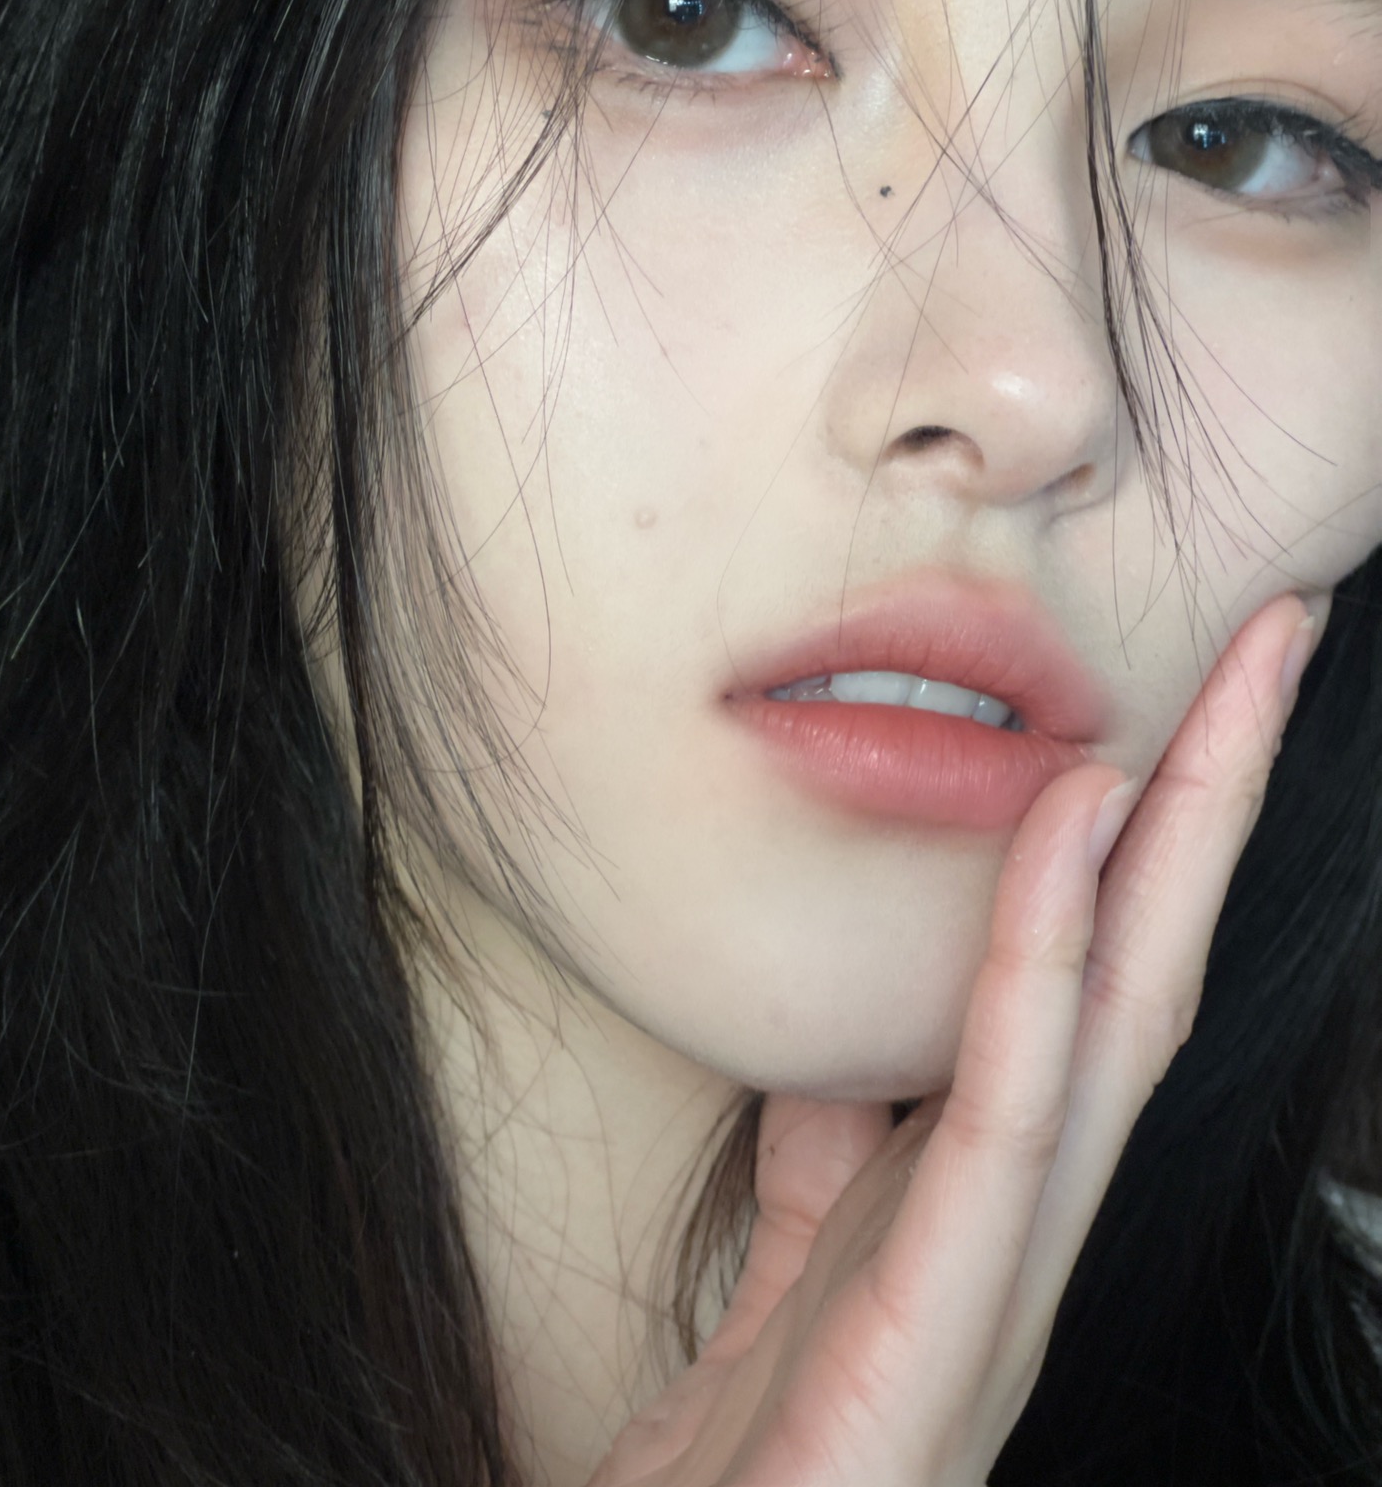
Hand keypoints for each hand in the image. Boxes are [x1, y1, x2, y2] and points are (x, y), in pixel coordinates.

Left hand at [589, 594, 1313, 1486]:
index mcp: (1001, 1188)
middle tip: (1281, 633)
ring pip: (1123, 1014)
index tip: (1189, 688)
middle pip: (1152, 968)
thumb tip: (862, 1036)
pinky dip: (1046, 951)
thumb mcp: (808, 1245)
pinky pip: (1005, 1099)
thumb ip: (845, 1142)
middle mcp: (1034, 1217)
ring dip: (1183, 838)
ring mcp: (1009, 1269)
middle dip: (1221, 796)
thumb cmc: (758, 1439)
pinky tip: (1076, 825)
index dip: (1159, 834)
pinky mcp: (944, 1313)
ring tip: (1233, 682)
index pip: (1105, 980)